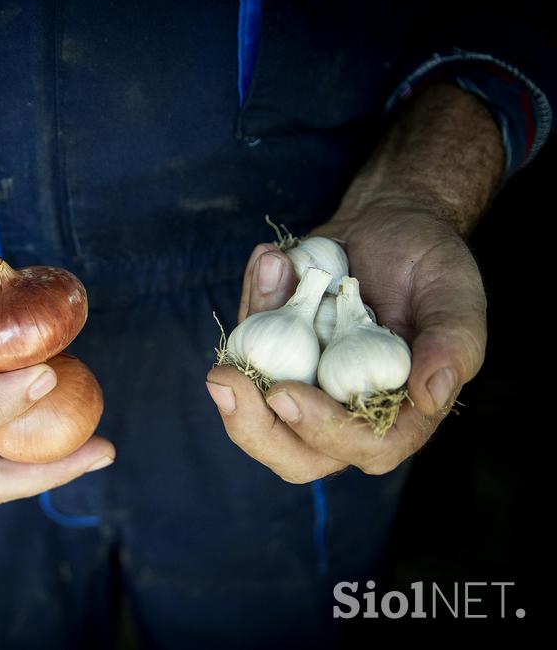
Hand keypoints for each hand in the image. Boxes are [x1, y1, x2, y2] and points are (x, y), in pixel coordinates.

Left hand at [206, 200, 485, 481]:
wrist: (392, 225)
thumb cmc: (430, 264)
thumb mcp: (455, 294)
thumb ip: (454, 344)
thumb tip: (430, 396)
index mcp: (399, 413)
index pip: (362, 447)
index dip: (322, 431)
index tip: (285, 394)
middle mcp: (345, 410)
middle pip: (291, 453)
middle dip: (251, 426)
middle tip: (224, 380)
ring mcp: (304, 385)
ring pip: (254, 406)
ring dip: (246, 346)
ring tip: (273, 271)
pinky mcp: (274, 355)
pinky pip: (246, 347)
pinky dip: (253, 303)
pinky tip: (270, 261)